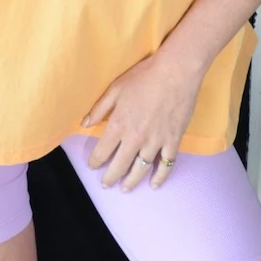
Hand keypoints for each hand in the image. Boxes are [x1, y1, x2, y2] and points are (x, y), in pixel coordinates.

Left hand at [81, 44, 203, 191]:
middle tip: (106, 184)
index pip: (102, 152)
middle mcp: (135, 138)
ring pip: (141, 169)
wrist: (176, 72)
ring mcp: (156, 141)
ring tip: (125, 188)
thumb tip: (85, 124)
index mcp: (119, 125)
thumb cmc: (144, 76)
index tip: (92, 165)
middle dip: (110, 177)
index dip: (95, 162)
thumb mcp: (115, 88)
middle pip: (119, 165)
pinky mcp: (173, 141)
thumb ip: (99, 109)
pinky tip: (154, 184)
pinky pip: (166, 164)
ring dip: (131, 181)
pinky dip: (160, 177)